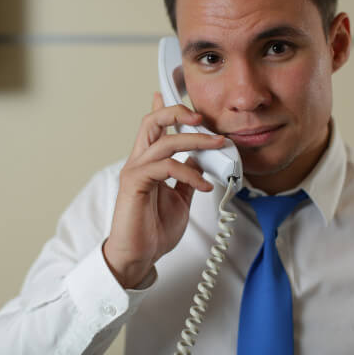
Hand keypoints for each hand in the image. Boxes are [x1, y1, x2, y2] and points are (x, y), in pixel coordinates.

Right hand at [103, 92, 224, 288]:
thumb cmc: (154, 229)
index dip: (165, 109)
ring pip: (164, 141)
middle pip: (152, 122)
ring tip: (219, 145)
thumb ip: (186, 177)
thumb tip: (199, 159)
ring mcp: (135, 171)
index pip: (154, 127)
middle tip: (203, 117)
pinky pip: (166, 167)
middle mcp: (139, 162)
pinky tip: (204, 184)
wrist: (139, 256)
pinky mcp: (135, 183)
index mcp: (148, 162)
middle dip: (177, 112)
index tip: (181, 98)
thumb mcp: (179, 198)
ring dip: (195, 140)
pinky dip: (190, 173)